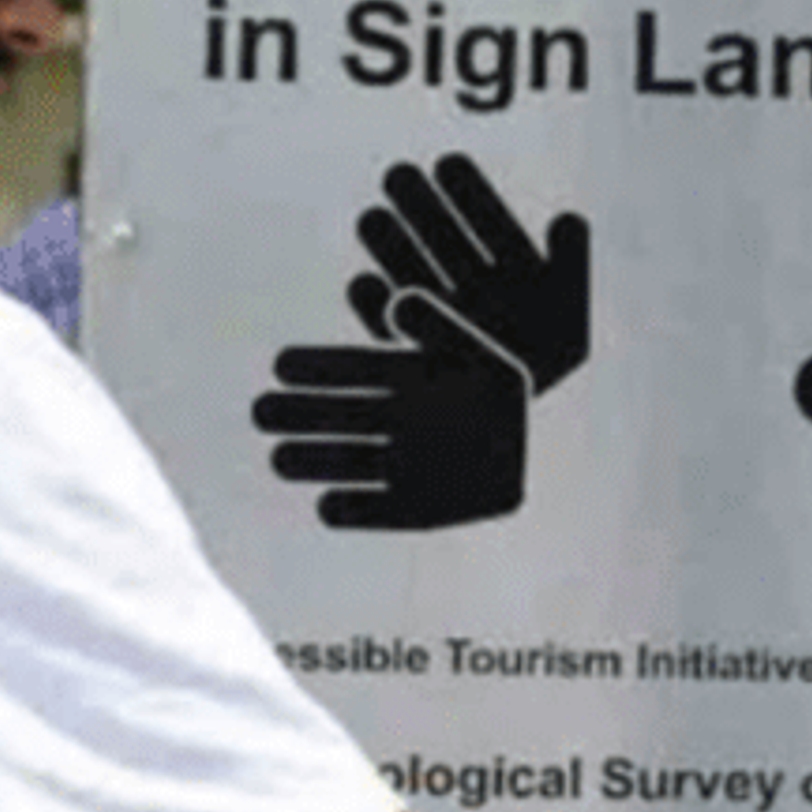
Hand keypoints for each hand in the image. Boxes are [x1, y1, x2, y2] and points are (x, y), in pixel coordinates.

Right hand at [253, 291, 529, 529]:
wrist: (552, 452)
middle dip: (301, 416)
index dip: (319, 368)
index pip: (355, 370)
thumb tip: (398, 299)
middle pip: (341, 418)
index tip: (281, 363)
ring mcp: (410, 465)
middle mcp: (402, 422)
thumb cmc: (512, 394)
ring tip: (277, 459)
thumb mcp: (483, 352)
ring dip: (315, 462)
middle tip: (259, 411)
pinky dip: (358, 512)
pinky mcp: (422, 507)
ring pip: (352, 464)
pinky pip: (384, 512)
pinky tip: (327, 507)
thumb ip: (442, 327)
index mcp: (412, 378)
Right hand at [348, 155, 589, 394]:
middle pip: (440, 236)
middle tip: (398, 175)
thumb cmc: (546, 366)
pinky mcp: (407, 346)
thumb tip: (569, 217)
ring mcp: (437, 312)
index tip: (446, 162)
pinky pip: (383, 323)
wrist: (515, 425)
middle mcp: (468, 284)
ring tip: (372, 218)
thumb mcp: (571, 320)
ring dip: (389, 244)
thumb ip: (572, 267)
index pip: (487, 220)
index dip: (467, 191)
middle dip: (419, 205)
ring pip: (408, 269)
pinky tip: (363, 283)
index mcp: (510, 268)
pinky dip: (371, 306)